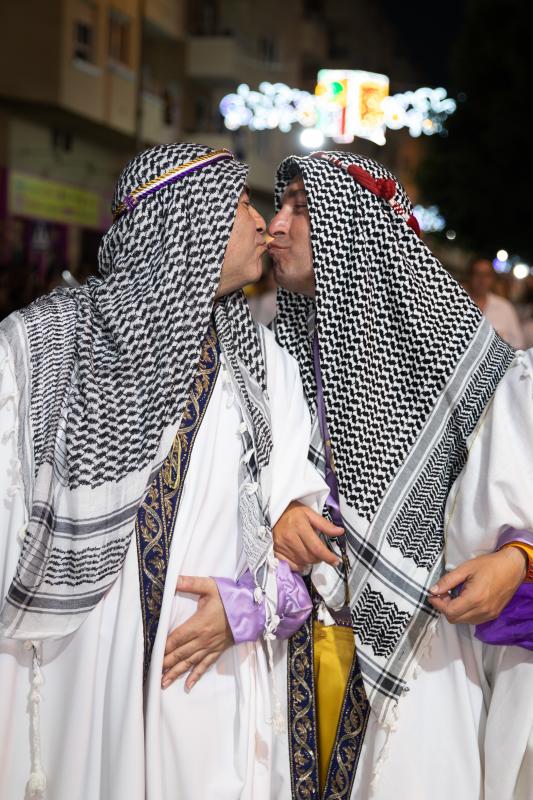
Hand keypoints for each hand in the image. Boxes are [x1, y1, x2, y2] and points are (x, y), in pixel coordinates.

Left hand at [162, 576, 232, 690]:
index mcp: (199, 624)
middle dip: (166, 664)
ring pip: (190, 662)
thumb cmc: (229, 598)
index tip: (152, 655)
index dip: (164, 647)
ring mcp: (210, 647)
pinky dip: (196, 675)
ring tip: (164, 682)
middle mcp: (203, 639)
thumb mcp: (209, 586)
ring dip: (176, 672)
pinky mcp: (218, 650)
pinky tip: (188, 685)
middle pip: (181, 653)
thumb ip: (190, 583)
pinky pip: (205, 665)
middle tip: (153, 673)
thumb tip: (173, 580)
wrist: (250, 610)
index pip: (176, 638)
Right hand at [273, 500, 343, 570]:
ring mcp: (281, 546)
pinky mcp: (276, 551)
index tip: (336, 561)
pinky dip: (298, 565)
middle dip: (319, 558)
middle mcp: (290, 538)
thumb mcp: (310, 513)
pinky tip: (301, 558)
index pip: (317, 547)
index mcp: (300, 526)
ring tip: (310, 553)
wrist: (274, 512)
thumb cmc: (294, 512)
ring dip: (309, 561)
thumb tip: (340, 532)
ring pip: (301, 562)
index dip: (328, 557)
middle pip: (310, 557)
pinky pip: (291, 565)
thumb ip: (325, 525)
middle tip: (321, 553)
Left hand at [428, 547, 527, 624]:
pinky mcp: (493, 615)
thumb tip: (433, 590)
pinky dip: (464, 613)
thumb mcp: (465, 568)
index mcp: (474, 598)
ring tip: (453, 596)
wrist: (512, 568)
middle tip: (443, 593)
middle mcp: (482, 611)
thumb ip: (448, 580)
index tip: (432, 594)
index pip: (449, 611)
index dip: (437, 604)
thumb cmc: (489, 565)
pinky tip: (464, 600)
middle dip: (444, 607)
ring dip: (454, 611)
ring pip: (463, 621)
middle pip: (454, 619)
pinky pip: (473, 620)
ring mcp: (489, 615)